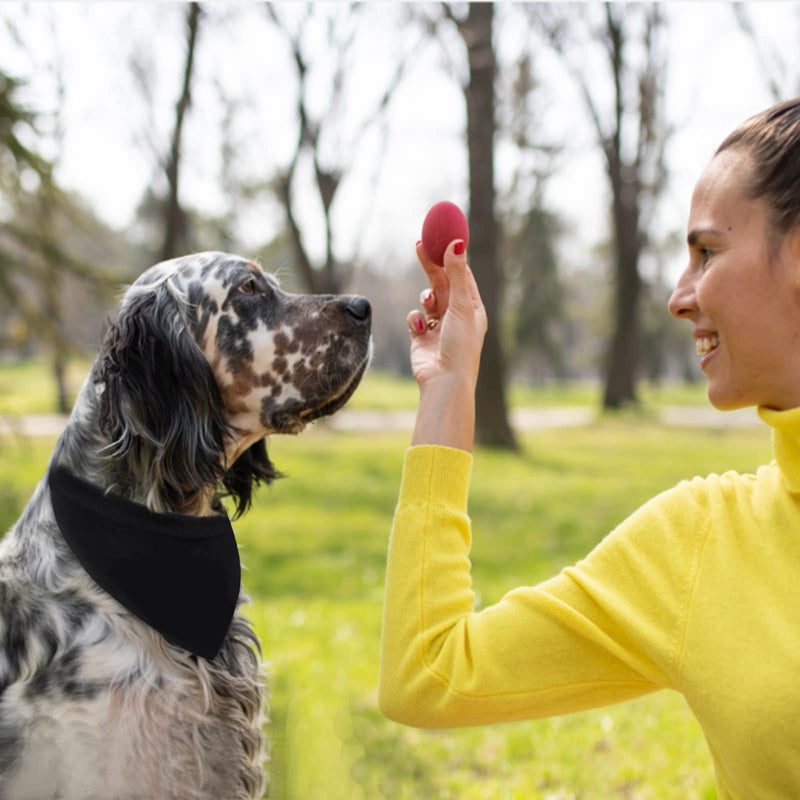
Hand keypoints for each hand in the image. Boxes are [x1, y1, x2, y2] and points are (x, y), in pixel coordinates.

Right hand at [406, 239, 486, 450]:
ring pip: (427, 299)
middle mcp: (457, 315)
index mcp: (473, 308)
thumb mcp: (461, 305)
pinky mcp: (421, 337)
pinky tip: (420, 328)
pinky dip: (415, 319)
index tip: (439, 237)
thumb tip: (456, 243)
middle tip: (419, 245)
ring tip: (428, 303)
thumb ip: (456, 274)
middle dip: (431, 266)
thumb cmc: (461, 345)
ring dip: (425, 297)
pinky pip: (415, 318)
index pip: (462, 274)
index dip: (450, 255)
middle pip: (442, 282)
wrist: (444, 380)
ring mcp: (438, 326)